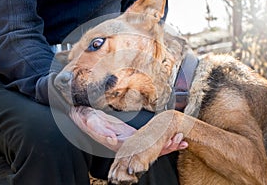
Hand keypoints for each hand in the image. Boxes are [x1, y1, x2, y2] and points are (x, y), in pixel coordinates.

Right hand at [69, 106, 187, 153]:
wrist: (85, 116)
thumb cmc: (88, 119)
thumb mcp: (92, 122)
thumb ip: (101, 131)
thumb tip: (112, 139)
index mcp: (120, 144)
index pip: (142, 150)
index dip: (157, 148)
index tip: (170, 144)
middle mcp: (128, 145)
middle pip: (150, 150)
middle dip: (167, 146)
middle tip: (182, 141)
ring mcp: (131, 141)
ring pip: (152, 145)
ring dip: (166, 142)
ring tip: (181, 139)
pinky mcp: (132, 135)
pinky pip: (149, 137)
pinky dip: (160, 137)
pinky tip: (170, 134)